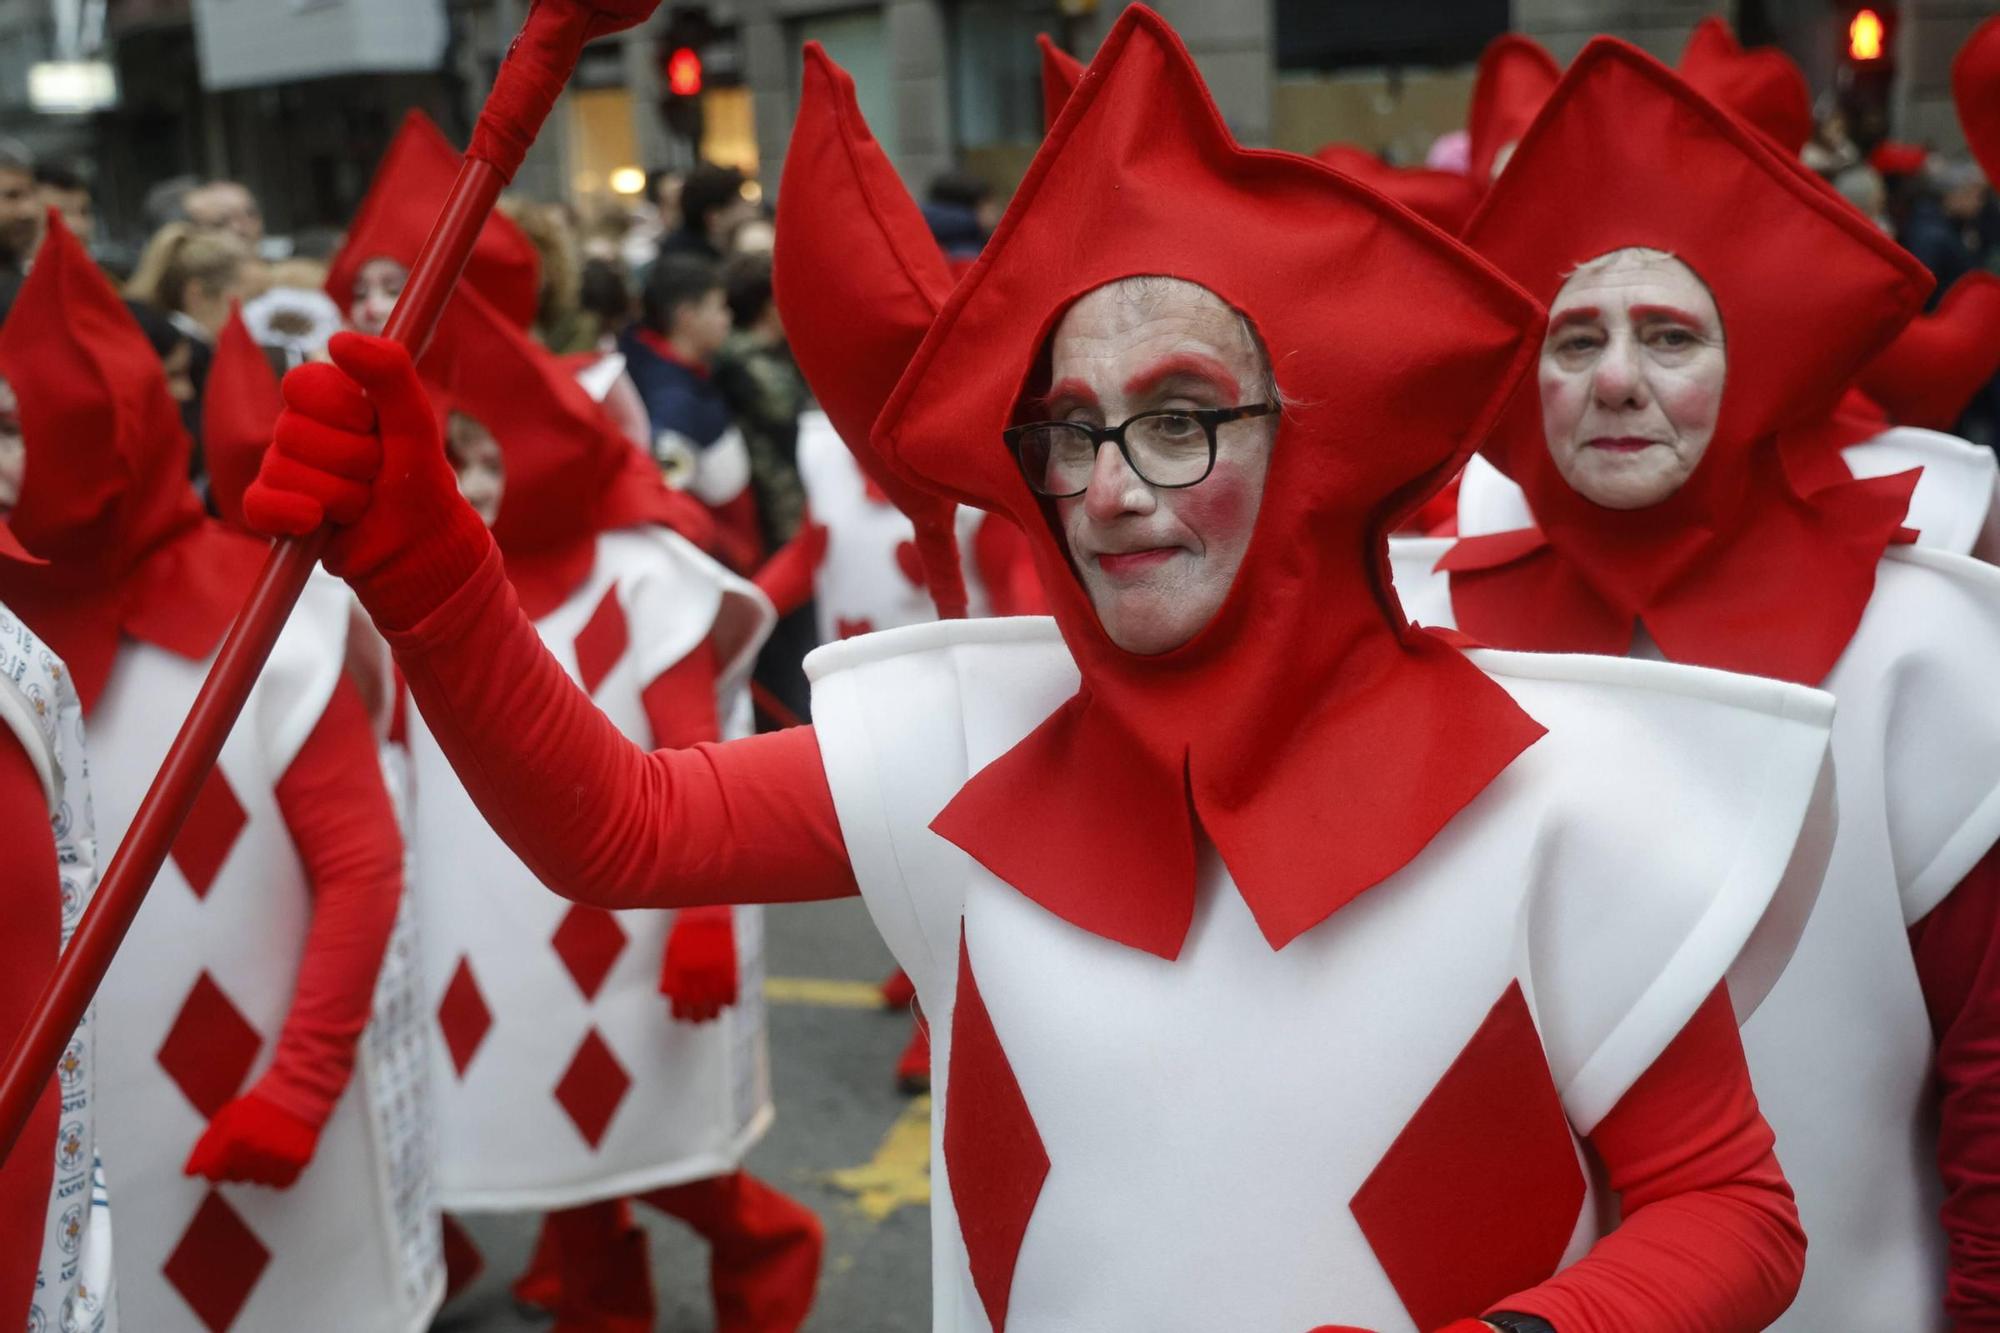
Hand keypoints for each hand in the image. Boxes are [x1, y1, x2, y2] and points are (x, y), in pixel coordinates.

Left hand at [183, 1091, 321, 1187]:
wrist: (297, 1093)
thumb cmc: (258, 1106)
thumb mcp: (226, 1119)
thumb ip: (205, 1147)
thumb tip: (189, 1173)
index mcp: (233, 1140)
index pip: (213, 1174)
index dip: (217, 1166)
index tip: (225, 1156)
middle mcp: (254, 1152)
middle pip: (235, 1179)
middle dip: (238, 1166)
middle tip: (250, 1145)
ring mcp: (277, 1158)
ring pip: (258, 1182)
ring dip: (259, 1170)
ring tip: (267, 1146)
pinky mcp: (297, 1162)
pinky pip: (281, 1184)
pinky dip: (279, 1175)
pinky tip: (280, 1156)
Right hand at [244, 332, 488, 626]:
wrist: (420, 546)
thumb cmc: (418, 480)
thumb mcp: (415, 422)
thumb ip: (390, 373)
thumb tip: (339, 339)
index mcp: (327, 403)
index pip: (302, 383)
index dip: (340, 408)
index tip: (371, 426)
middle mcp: (297, 431)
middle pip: (293, 430)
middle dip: (351, 459)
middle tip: (375, 473)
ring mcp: (282, 471)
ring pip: (285, 470)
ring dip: (340, 495)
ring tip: (362, 503)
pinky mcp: (274, 512)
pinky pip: (259, 504)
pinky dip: (291, 514)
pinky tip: (319, 522)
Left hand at [660, 906, 738, 1022]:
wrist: (705, 912)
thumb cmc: (687, 929)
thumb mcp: (672, 952)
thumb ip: (672, 975)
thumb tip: (670, 993)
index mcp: (678, 982)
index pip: (679, 1011)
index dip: (682, 1016)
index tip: (684, 1016)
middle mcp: (694, 985)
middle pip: (697, 1016)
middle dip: (698, 1018)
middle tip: (700, 1018)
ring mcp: (712, 982)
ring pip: (715, 1012)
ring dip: (713, 1014)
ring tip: (714, 1014)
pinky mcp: (729, 976)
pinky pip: (731, 1000)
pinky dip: (730, 1002)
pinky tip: (727, 1000)